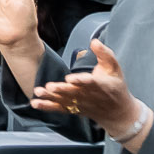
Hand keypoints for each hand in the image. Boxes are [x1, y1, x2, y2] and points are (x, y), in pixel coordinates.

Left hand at [30, 38, 149, 148]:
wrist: (118, 112)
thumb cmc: (115, 86)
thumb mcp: (115, 68)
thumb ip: (105, 54)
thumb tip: (94, 41)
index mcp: (100, 85)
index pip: (90, 83)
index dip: (81, 81)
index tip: (70, 78)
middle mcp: (89, 96)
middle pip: (74, 93)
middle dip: (62, 90)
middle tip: (50, 86)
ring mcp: (80, 104)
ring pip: (64, 101)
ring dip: (50, 97)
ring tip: (38, 91)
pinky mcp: (73, 109)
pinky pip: (59, 108)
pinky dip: (47, 107)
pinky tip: (35, 103)